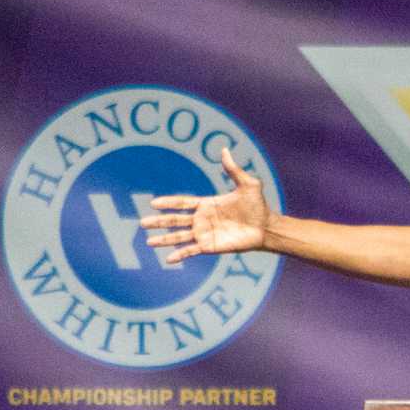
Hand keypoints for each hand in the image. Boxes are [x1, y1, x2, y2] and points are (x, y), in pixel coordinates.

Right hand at [143, 147, 269, 264]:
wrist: (266, 227)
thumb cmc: (258, 206)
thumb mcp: (247, 184)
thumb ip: (233, 169)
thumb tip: (224, 149)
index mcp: (207, 204)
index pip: (182, 203)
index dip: (168, 203)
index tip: (153, 203)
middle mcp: (202, 220)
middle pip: (175, 220)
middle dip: (159, 222)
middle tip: (142, 222)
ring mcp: (205, 234)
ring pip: (179, 237)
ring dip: (164, 239)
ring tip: (148, 242)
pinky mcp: (210, 247)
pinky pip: (192, 251)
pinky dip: (180, 254)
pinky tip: (168, 259)